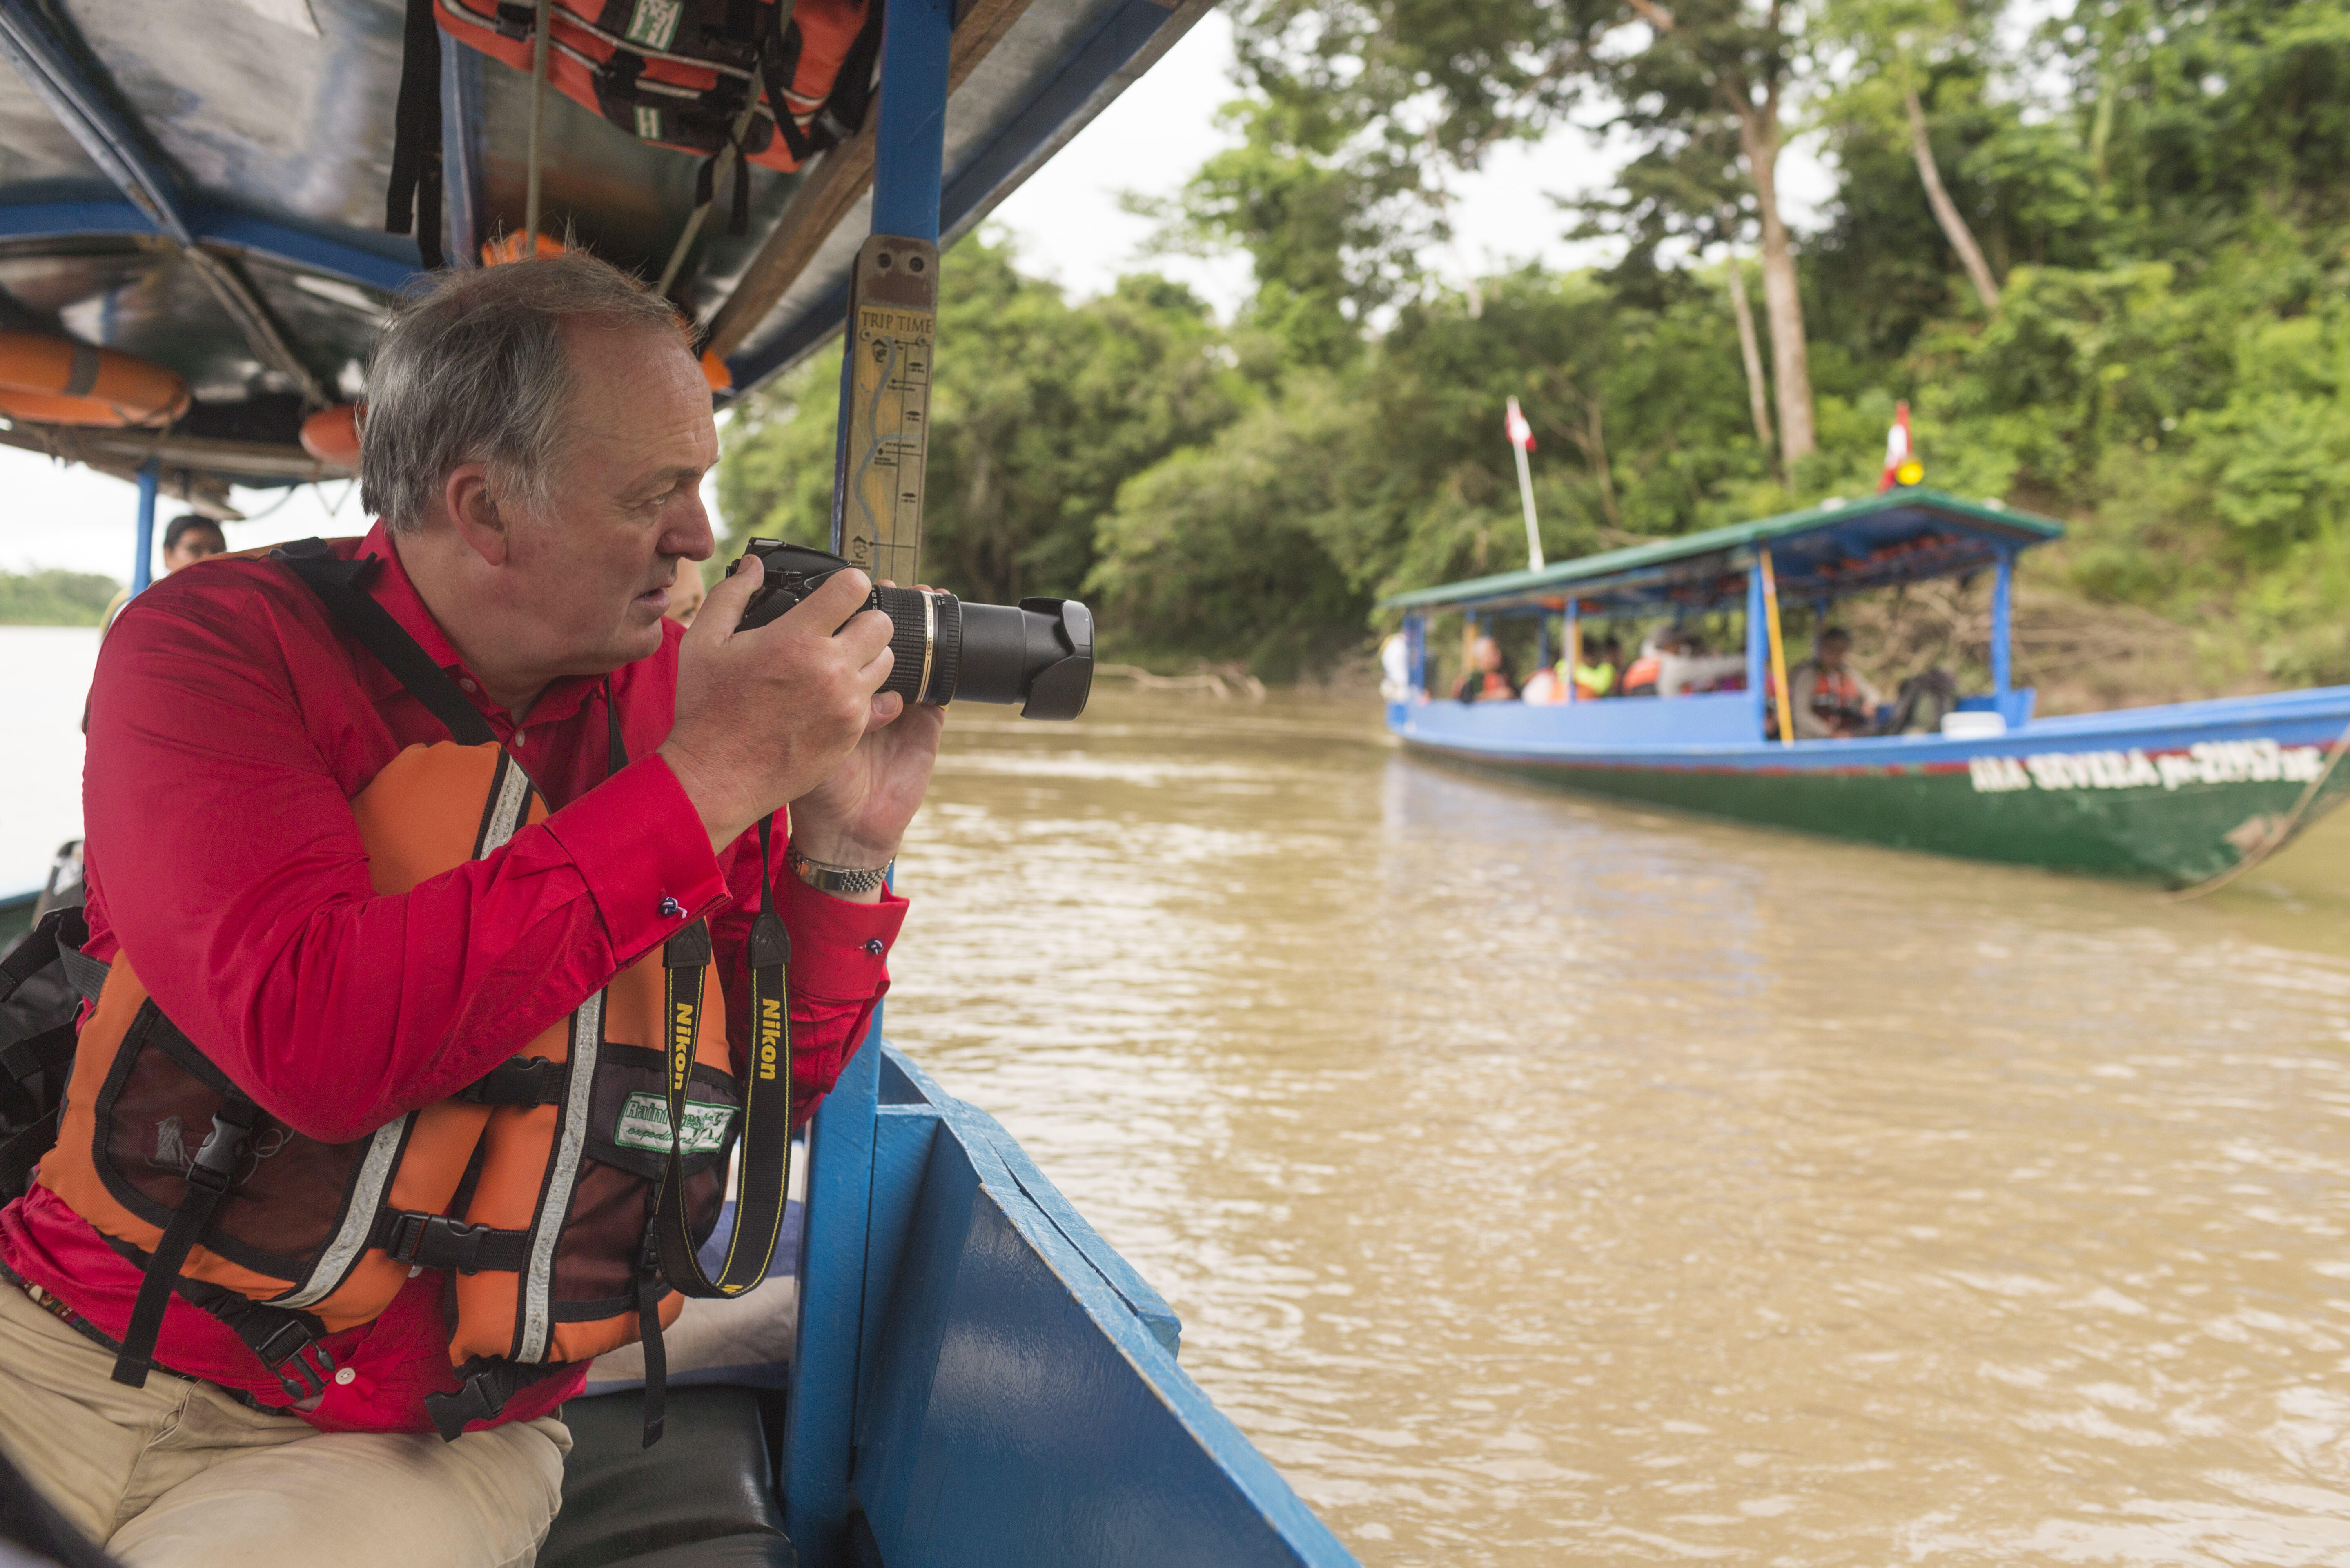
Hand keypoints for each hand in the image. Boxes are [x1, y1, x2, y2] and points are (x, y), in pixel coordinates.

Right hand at [660, 556, 896, 852]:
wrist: (717, 777)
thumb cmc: (706, 709)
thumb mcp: (703, 642)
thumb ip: (731, 594)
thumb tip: (753, 565)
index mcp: (797, 638)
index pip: (854, 588)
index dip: (849, 583)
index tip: (839, 592)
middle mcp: (831, 669)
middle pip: (882, 623)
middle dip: (865, 618)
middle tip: (842, 627)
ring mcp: (847, 704)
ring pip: (887, 661)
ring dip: (868, 655)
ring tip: (839, 661)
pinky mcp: (853, 733)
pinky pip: (880, 700)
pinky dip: (864, 692)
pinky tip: (837, 694)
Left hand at [787, 582, 945, 896]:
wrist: (841, 831)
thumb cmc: (802, 783)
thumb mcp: (778, 729)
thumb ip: (777, 694)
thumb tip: (761, 639)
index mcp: (823, 688)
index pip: (838, 640)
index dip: (846, 610)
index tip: (851, 585)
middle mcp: (859, 692)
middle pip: (875, 640)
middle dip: (884, 611)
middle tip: (889, 587)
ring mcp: (895, 706)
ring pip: (910, 656)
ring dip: (918, 628)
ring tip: (922, 599)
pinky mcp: (923, 725)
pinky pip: (936, 687)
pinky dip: (940, 662)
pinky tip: (941, 642)